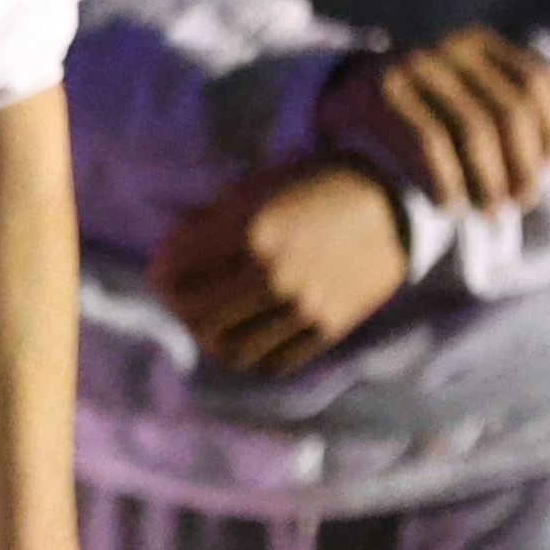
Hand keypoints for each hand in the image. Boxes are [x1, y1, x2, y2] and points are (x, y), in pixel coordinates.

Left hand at [150, 158, 414, 379]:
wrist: (389, 203)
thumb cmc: (311, 187)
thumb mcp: (253, 190)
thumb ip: (207, 224)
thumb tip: (165, 261)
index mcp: (249, 232)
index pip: (175, 274)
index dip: (160, 273)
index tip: (162, 269)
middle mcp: (273, 275)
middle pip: (196, 318)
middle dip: (180, 307)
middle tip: (182, 297)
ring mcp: (303, 307)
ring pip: (231, 350)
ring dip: (213, 337)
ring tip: (214, 319)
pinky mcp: (327, 328)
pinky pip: (272, 362)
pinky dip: (254, 351)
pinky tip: (251, 329)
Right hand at [311, 30, 549, 213]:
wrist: (339, 95)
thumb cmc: (416, 111)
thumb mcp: (462, 97)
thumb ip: (503, 114)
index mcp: (479, 44)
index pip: (536, 81)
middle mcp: (450, 47)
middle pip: (510, 109)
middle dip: (523, 163)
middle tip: (521, 201)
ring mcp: (415, 65)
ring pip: (475, 127)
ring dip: (490, 178)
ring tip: (490, 211)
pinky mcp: (383, 91)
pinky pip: (429, 140)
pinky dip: (447, 178)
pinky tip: (449, 203)